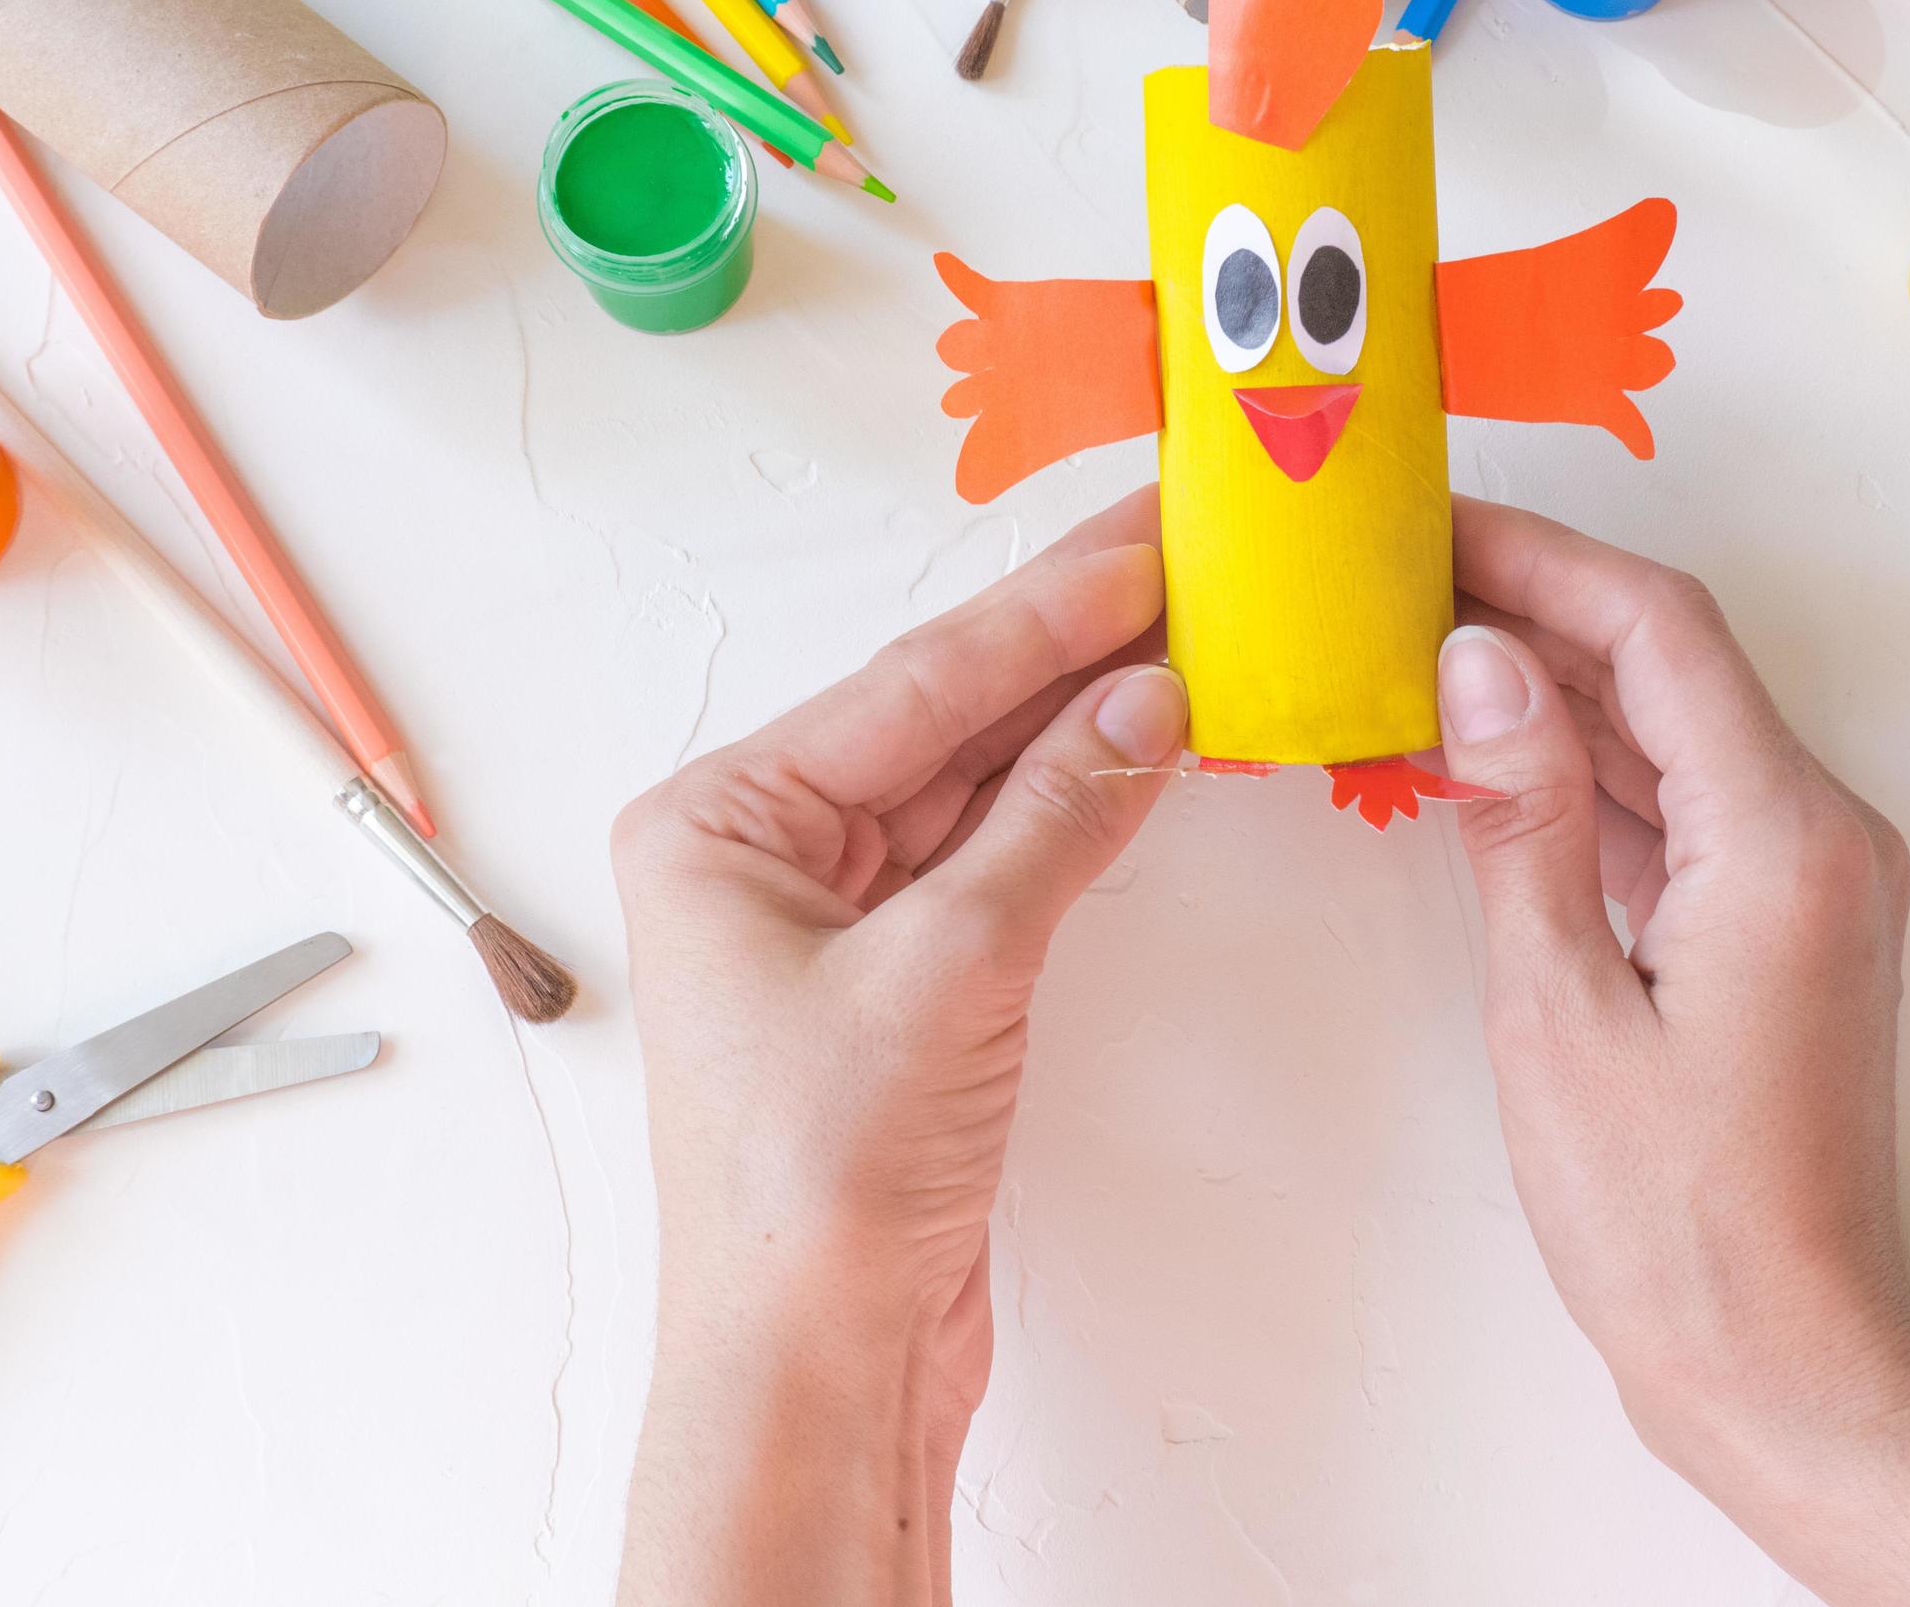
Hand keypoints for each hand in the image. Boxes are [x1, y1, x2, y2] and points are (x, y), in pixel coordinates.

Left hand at [612, 489, 1185, 1606]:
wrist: (815, 1366)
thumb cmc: (816, 1184)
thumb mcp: (947, 970)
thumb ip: (1053, 820)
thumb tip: (1148, 701)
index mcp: (720, 824)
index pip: (912, 685)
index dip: (1041, 610)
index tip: (1143, 543)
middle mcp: (762, 855)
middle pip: (941, 720)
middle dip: (1066, 649)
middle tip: (1181, 563)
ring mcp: (831, 918)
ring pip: (975, 784)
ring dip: (1080, 723)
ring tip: (1189, 636)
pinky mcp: (899, 980)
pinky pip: (995, 856)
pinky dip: (1072, 809)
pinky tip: (1143, 748)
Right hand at [1434, 498, 1909, 1606]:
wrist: (1785, 1365)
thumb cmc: (1674, 1221)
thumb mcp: (1559, 1009)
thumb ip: (1523, 817)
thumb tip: (1479, 661)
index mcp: (1784, 840)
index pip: (1658, 630)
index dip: (1541, 558)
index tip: (1433, 526)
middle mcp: (1822, 836)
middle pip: (1671, 664)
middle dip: (1536, 607)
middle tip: (1397, 576)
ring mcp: (1810, 883)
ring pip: (1672, 731)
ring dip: (1554, 686)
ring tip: (1414, 649)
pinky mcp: (1781, 928)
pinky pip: (1680, 805)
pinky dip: (1585, 773)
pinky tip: (1484, 758)